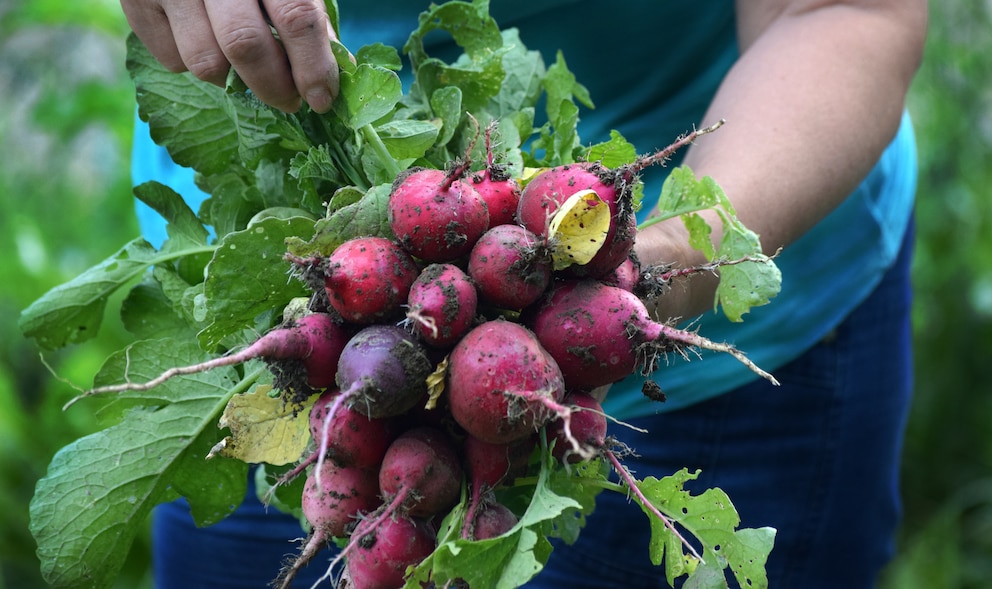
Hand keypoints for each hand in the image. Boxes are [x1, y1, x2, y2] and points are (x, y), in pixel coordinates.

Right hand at [121, 0, 339, 112]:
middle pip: (245, 44)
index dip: (313, 65)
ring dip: (232, 81)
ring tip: (245, 71)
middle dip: (274, 87)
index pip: (296, 16)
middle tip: (290, 102)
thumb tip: (329, 77)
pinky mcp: (136, 0)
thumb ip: (307, 17)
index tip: (322, 98)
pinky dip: (195, 66)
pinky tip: (206, 44)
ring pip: (205, 62)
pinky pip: (171, 60)